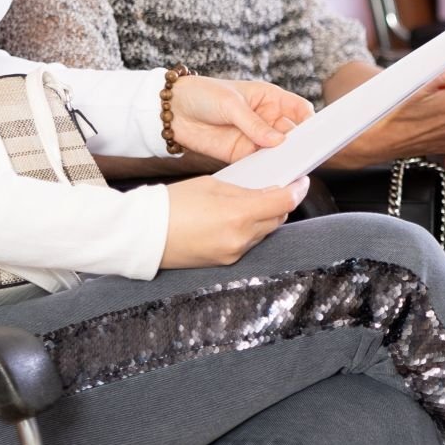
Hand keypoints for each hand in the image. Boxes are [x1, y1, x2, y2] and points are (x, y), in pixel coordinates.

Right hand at [159, 176, 305, 268]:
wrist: (142, 234)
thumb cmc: (171, 204)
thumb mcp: (212, 185)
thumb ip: (245, 189)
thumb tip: (268, 190)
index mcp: (238, 215)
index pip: (283, 203)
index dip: (297, 190)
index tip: (302, 182)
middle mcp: (240, 238)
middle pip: (277, 219)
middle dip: (280, 203)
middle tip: (276, 188)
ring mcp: (233, 253)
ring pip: (264, 232)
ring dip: (265, 218)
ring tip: (250, 202)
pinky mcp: (225, 262)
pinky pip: (248, 244)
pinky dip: (249, 230)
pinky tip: (236, 219)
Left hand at [166, 76, 311, 163]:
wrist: (171, 111)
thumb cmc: (203, 94)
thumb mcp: (231, 104)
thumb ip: (254, 124)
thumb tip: (278, 140)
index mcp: (270, 98)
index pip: (299, 110)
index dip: (310, 120)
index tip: (316, 133)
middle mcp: (267, 119)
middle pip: (293, 134)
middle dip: (300, 144)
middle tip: (304, 155)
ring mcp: (255, 138)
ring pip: (278, 151)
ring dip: (283, 159)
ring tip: (289, 167)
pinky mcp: (241, 154)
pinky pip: (259, 163)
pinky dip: (265, 169)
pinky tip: (269, 173)